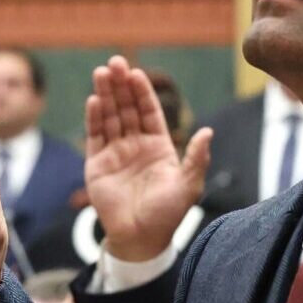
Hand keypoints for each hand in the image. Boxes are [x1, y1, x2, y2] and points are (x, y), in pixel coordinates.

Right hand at [84, 56, 210, 261]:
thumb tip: (208, 131)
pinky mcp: (96, 165)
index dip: (142, 92)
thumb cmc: (167, 215)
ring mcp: (115, 153)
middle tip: (114, 62)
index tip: (136, 73)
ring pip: (109, 117)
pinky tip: (94, 100)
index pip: (148, 112)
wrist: (141, 239)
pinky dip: (94, 118)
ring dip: (105, 94)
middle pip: (126, 108)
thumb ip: (196, 158)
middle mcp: (135, 145)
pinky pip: (95, 136)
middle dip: (120, 85)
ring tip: (101, 72)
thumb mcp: (188, 186)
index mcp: (158, 146)